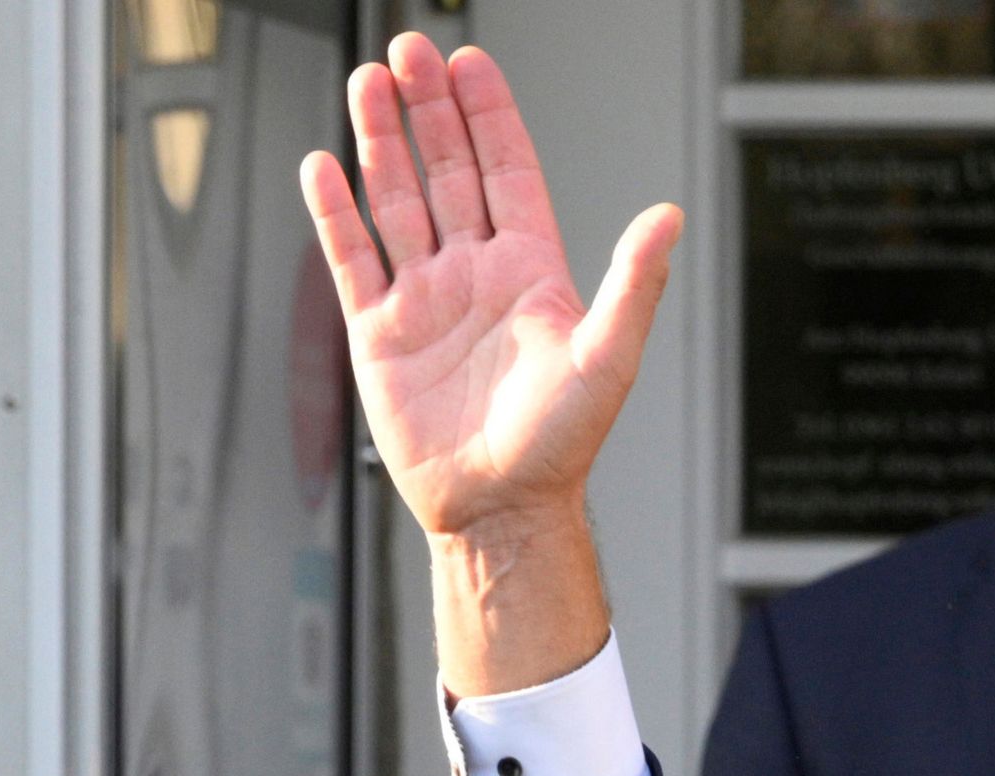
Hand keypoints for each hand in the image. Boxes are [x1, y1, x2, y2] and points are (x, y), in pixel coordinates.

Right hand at [301, 35, 679, 690]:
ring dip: (381, 142)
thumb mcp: (609, 357)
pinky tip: (325, 167)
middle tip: (408, 49)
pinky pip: (352, 258)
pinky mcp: (379, 331)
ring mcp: (425, 298)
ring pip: (396, 201)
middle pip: (446, 171)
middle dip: (427, 110)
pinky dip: (335, 213)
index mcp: (531, 271)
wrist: (500, 508)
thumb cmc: (560, 445)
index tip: (468, 63)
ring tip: (366, 82)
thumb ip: (634, 282)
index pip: (506, 172)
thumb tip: (669, 215)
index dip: (488, 118)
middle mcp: (476, 274)